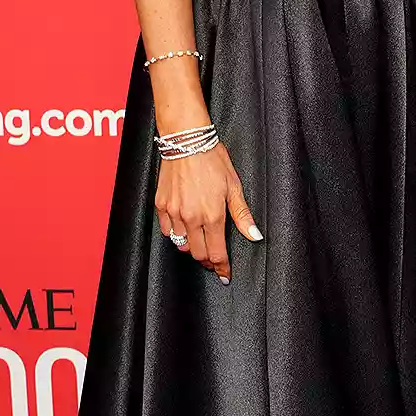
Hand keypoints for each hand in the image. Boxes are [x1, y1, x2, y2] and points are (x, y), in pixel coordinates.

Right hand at [155, 143, 259, 279]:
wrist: (186, 141)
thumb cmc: (212, 159)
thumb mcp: (234, 186)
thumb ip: (242, 215)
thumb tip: (254, 235)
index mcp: (212, 215)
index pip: (216, 253)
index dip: (222, 267)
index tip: (225, 274)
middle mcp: (191, 217)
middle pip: (198, 253)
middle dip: (208, 260)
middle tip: (214, 260)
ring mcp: (174, 212)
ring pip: (180, 244)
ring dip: (192, 247)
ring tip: (200, 242)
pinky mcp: (161, 205)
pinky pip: (167, 230)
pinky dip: (175, 234)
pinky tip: (183, 228)